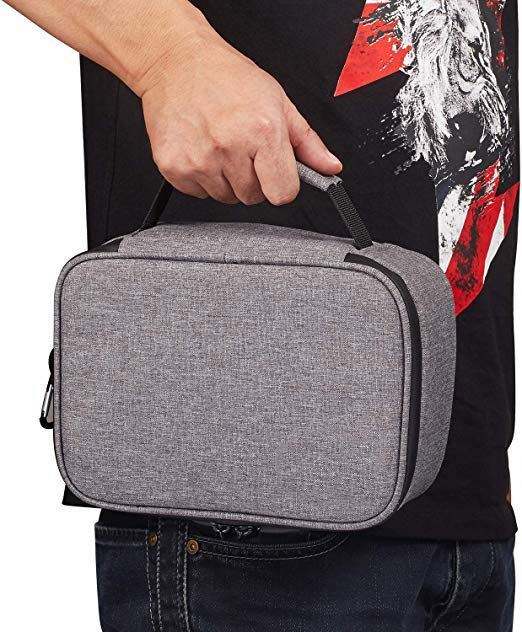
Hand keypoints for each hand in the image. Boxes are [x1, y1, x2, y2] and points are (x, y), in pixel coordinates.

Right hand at [137, 30, 341, 204]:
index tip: (274, 170)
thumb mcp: (278, 102)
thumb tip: (329, 167)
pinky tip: (201, 149)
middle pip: (254, 198)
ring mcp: (200, 160)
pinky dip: (201, 177)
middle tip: (242, 149)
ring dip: (226, 180)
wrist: (176, 61)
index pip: (283, 193)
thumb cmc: (228, 77)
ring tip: (220, 145)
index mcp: (262, 132)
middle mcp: (230, 147)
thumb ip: (306, 142)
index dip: (282, 183)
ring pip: (226, 198)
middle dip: (253, 179)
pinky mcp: (174, 166)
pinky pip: (199, 193)